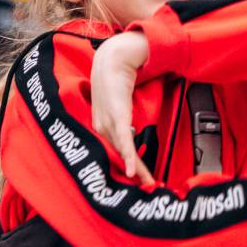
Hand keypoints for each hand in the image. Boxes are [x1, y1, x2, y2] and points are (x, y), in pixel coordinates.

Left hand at [91, 32, 154, 187]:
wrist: (114, 58)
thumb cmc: (115, 78)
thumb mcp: (118, 103)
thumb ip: (122, 119)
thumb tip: (132, 132)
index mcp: (100, 125)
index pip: (113, 151)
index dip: (124, 166)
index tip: (134, 180)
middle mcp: (101, 126)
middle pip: (117, 155)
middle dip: (131, 174)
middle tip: (142, 189)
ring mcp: (107, 122)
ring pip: (122, 151)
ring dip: (135, 169)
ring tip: (145, 183)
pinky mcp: (117, 116)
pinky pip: (124, 140)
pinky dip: (129, 156)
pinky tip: (133, 171)